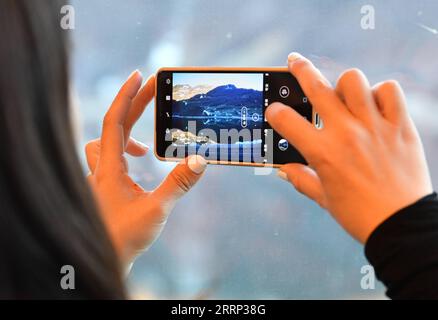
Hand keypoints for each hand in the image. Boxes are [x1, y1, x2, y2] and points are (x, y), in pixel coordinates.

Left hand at [85, 70, 205, 265]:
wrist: (105, 259)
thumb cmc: (123, 238)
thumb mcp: (157, 209)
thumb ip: (179, 184)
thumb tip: (200, 160)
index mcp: (109, 169)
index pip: (114, 122)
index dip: (126, 96)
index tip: (139, 76)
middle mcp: (100, 169)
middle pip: (113, 127)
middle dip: (133, 106)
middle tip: (152, 91)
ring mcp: (100, 179)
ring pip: (104, 145)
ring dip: (126, 137)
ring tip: (146, 148)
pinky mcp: (104, 188)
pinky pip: (110, 160)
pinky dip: (124, 155)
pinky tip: (139, 168)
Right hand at [266, 53, 432, 242]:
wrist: (401, 224)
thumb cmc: (359, 214)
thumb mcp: (323, 198)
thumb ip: (300, 179)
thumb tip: (282, 168)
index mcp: (323, 153)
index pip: (286, 121)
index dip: (275, 113)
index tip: (274, 112)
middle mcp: (346, 133)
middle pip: (317, 87)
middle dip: (300, 69)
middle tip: (294, 61)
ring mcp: (374, 126)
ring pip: (354, 80)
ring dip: (344, 84)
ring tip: (343, 95)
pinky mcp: (399, 125)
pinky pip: (389, 90)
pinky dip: (380, 93)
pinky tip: (374, 105)